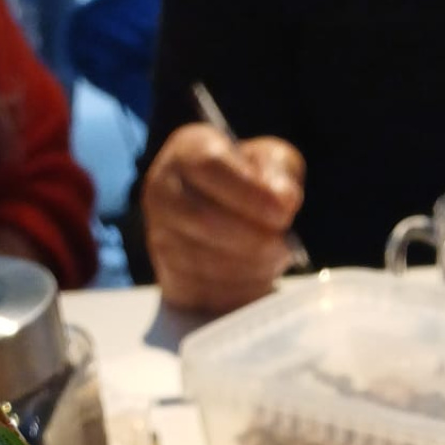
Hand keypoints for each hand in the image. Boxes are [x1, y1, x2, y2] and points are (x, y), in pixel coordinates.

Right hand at [142, 124, 304, 312]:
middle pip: (204, 219)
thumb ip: (279, 172)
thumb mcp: (270, 161)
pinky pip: (205, 293)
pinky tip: (258, 278)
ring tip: (275, 260)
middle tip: (284, 247)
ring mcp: (159, 238)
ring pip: (204, 261)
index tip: (283, 214)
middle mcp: (162, 191)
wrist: (226, 214)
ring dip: (250, 268)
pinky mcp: (169, 278)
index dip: (249, 194)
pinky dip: (240, 291)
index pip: (210, 167)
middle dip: (253, 239)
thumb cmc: (250, 181)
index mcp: (187, 151)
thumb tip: (283, 201)